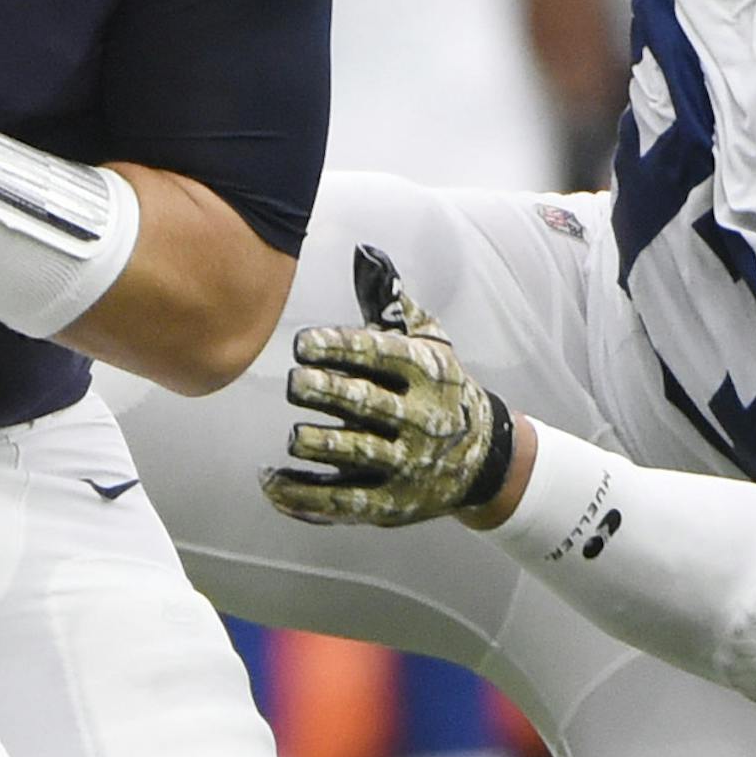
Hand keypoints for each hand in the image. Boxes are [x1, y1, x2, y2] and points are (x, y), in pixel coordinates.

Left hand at [260, 245, 510, 526]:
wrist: (482, 459)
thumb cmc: (440, 388)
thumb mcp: (430, 343)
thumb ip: (392, 302)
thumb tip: (365, 254)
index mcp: (425, 372)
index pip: (380, 355)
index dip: (340, 347)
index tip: (303, 343)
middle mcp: (419, 418)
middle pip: (369, 404)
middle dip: (331, 393)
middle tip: (296, 383)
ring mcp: (406, 464)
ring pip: (359, 454)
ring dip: (324, 446)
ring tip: (297, 437)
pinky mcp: (390, 503)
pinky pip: (342, 501)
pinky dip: (305, 495)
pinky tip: (273, 482)